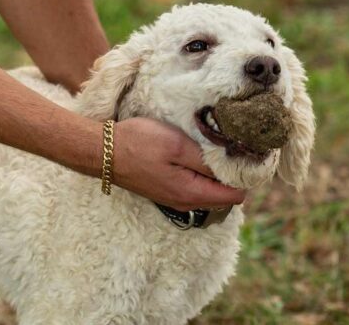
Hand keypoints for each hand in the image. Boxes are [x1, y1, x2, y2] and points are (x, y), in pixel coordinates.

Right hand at [111, 117, 246, 210]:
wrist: (104, 152)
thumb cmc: (139, 144)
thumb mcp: (178, 145)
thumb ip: (207, 159)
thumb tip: (234, 166)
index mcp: (192, 193)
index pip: (236, 195)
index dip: (244, 175)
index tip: (244, 153)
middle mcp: (187, 203)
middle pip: (224, 194)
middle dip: (231, 173)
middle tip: (230, 145)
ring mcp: (176, 199)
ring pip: (209, 190)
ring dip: (215, 172)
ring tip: (213, 146)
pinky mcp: (167, 191)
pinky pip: (195, 186)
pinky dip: (201, 173)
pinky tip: (195, 154)